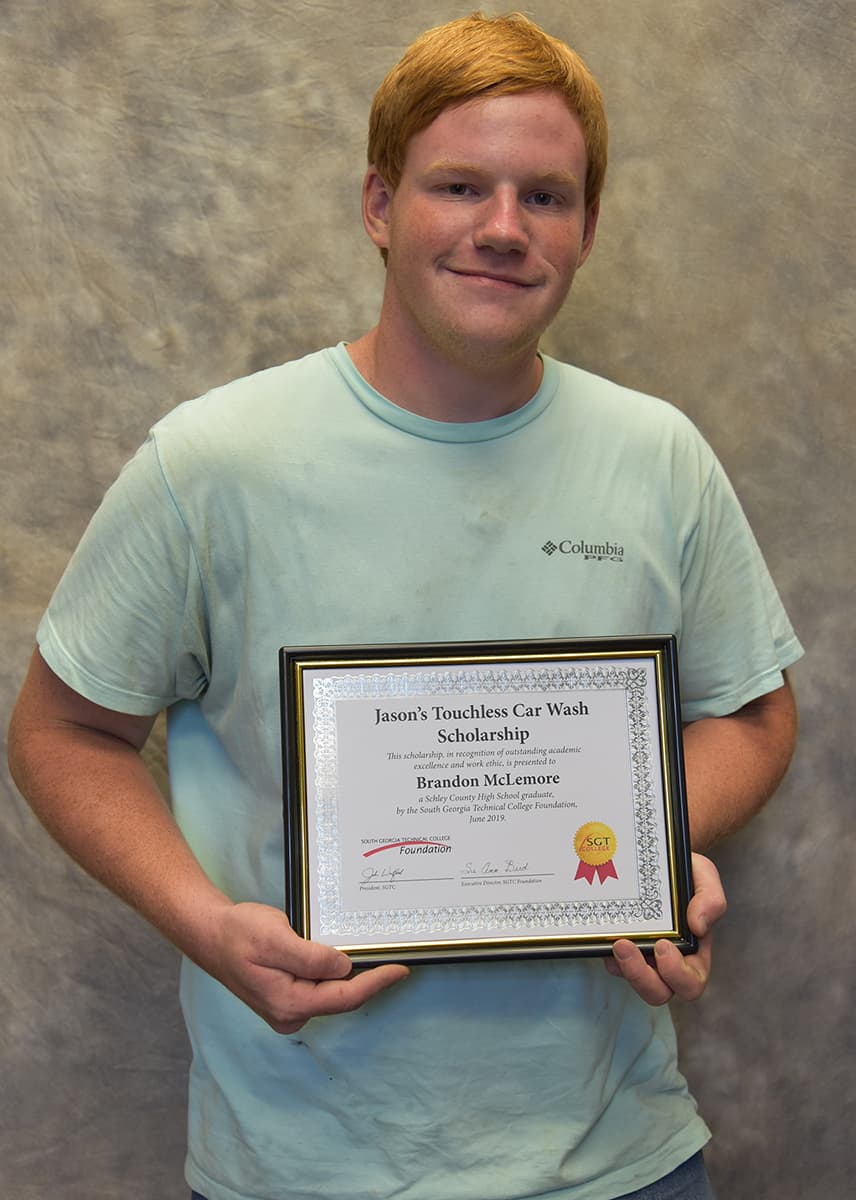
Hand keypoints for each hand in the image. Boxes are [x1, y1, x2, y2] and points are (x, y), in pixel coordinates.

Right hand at [204, 902, 408, 1032]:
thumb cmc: (238, 933)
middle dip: (369, 979)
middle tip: (396, 956)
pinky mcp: (287, 997)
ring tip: (377, 955)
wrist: (210, 934)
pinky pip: (320, 988)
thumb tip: (344, 967)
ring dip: (353, 976)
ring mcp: (288, 1008)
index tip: (401, 968)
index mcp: (288, 1003)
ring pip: (332, 994)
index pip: (345, 997)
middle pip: (342, 999)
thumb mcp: (274, 938)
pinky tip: (347, 958)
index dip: (377, 982)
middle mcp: (290, 1014)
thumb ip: (310, 956)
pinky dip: (337, 974)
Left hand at [603, 853, 725, 1004]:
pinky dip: (607, 954)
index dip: (676, 974)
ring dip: (623, 967)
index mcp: (695, 953)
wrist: (660, 859)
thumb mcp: (704, 877)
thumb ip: (711, 900)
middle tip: (625, 946)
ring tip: (615, 941)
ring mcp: (643, 957)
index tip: (663, 945)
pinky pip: (613, 963)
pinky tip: (606, 936)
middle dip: (640, 977)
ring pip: (632, 980)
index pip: (690, 983)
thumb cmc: (685, 873)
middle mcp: (668, 962)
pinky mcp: (621, 948)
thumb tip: (699, 926)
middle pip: (658, 993)